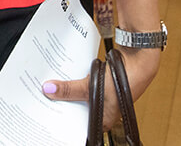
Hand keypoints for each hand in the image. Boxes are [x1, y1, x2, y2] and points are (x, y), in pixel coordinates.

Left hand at [44, 0, 161, 129]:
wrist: (137, 57)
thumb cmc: (123, 80)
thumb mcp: (92, 87)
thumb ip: (70, 90)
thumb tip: (49, 89)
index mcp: (104, 120)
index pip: (79, 123)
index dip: (63, 118)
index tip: (46, 112)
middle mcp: (103, 110)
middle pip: (76, 107)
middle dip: (61, 100)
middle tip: (43, 94)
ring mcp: (102, 95)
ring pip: (78, 93)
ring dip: (66, 87)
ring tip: (48, 84)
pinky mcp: (100, 81)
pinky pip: (82, 81)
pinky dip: (73, 78)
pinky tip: (61, 73)